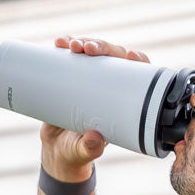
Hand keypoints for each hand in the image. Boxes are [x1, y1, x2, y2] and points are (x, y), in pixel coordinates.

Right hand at [39, 35, 150, 178]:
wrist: (56, 150)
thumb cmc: (76, 152)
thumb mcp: (83, 152)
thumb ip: (90, 148)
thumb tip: (95, 138)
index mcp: (120, 103)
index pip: (136, 76)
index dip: (137, 61)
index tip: (130, 55)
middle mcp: (107, 87)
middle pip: (113, 57)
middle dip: (102, 47)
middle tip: (87, 49)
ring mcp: (88, 79)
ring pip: (92, 53)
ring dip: (84, 43)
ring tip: (71, 45)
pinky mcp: (70, 77)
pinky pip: (71, 56)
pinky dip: (65, 46)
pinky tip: (59, 42)